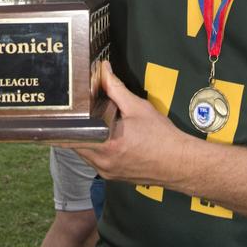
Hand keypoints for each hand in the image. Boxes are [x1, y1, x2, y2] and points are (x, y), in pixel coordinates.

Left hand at [71, 62, 190, 188]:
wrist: (180, 163)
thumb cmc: (161, 136)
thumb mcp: (137, 107)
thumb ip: (115, 88)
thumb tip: (103, 71)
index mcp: (106, 145)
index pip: (72, 134)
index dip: (67, 121)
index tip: (66, 109)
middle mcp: (102, 163)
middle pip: (75, 144)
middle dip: (76, 127)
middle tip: (78, 111)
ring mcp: (107, 172)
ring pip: (84, 153)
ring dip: (85, 137)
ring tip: (92, 121)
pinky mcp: (113, 176)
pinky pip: (95, 160)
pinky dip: (95, 147)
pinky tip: (104, 135)